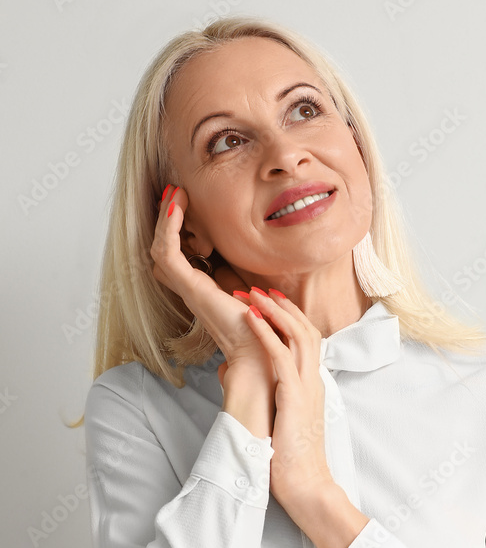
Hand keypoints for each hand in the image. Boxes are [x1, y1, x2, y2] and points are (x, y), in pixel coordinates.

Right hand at [149, 185, 280, 388]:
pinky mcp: (191, 287)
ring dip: (165, 218)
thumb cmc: (263, 330)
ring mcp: (188, 288)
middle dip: (165, 219)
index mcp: (202, 290)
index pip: (175, 257)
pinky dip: (169, 227)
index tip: (184, 204)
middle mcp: (190, 289)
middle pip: (162, 249)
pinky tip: (177, 207)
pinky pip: (168, 252)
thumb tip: (257, 281)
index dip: (174, 230)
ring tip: (174, 194)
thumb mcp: (255, 297)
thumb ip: (249, 286)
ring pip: (161, 248)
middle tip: (174, 193)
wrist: (261, 354)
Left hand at [242, 288, 335, 521]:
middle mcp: (313, 382)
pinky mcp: (295, 398)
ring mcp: (307, 388)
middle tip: (259, 288)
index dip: (287, 318)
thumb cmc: (289, 461)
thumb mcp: (274, 421)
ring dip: (275, 312)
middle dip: (282, 306)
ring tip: (254, 294)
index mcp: (309, 386)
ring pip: (299, 336)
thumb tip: (227, 372)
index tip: (266, 302)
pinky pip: (282, 357)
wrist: (306, 487)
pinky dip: (267, 334)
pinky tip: (251, 319)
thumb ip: (256, 392)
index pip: (305, 341)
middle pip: (307, 330)